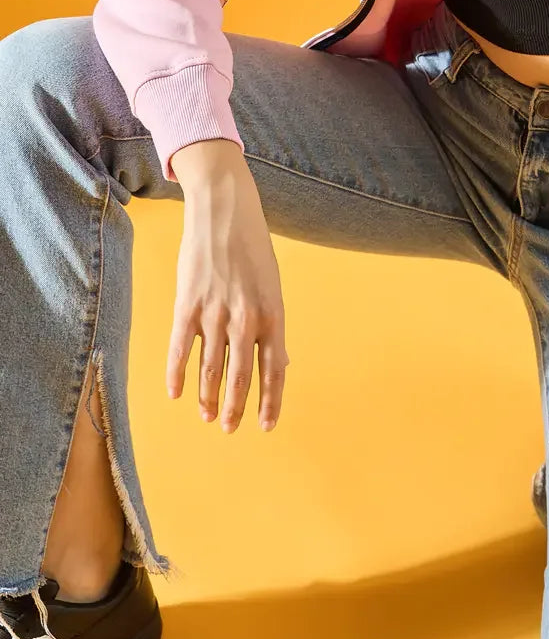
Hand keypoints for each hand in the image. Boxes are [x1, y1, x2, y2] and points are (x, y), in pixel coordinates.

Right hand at [166, 155, 290, 433]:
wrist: (224, 210)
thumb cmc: (253, 247)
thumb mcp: (273, 284)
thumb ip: (272, 324)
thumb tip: (281, 361)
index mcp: (273, 313)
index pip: (275, 369)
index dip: (270, 401)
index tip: (266, 425)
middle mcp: (246, 318)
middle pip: (241, 377)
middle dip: (236, 407)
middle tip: (230, 428)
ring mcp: (215, 314)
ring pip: (210, 369)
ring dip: (208, 398)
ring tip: (208, 416)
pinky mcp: (187, 306)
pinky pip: (181, 351)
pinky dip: (177, 376)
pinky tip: (176, 394)